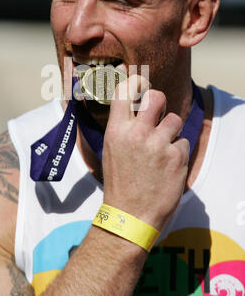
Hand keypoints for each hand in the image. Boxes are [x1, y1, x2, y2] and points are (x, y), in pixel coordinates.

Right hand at [102, 75, 188, 230]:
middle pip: (156, 97)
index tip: (139, 81)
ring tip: (163, 148)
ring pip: (175, 119)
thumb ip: (123, 127)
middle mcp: (137, 133)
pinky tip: (168, 166)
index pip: (124, 91)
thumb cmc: (119, 183)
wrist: (129, 215)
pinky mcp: (176, 157)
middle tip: (159, 113)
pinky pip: (183, 142)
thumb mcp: (111, 150)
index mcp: (117, 130)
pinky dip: (178, 151)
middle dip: (160, 101)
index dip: (134, 81)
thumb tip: (134, 107)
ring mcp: (158, 144)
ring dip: (171, 131)